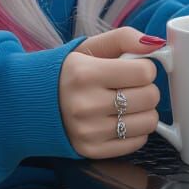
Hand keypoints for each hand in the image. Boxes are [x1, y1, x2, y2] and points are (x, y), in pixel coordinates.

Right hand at [60, 28, 161, 158]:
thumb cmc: (69, 72)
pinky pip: (137, 142)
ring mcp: (88, 131)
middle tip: (129, 86)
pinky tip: (118, 120)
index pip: (144, 73)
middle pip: (150, 97)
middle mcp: (85, 104)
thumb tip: (156, 44)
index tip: (133, 69)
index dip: (144, 68)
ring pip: (148, 122)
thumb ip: (124, 38)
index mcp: (85, 73)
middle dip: (146, 89)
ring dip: (144, 111)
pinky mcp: (91, 150)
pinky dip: (135, 131)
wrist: (33, 102)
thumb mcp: (89, 47)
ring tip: (125, 104)